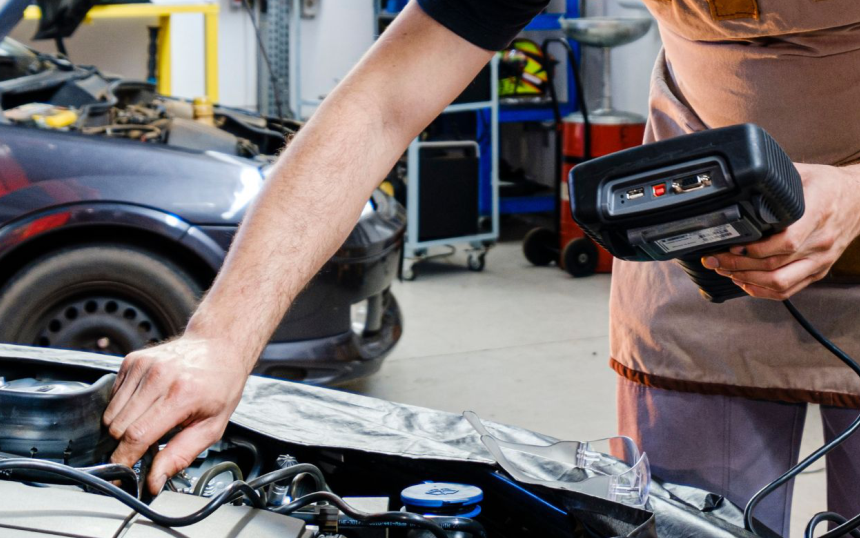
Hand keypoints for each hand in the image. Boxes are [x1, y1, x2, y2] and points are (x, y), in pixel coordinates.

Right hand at [103, 335, 251, 494]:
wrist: (219, 347)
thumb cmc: (220, 385)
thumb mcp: (212, 426)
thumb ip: (180, 455)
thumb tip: (154, 480)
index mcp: (181, 394)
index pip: (136, 435)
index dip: (124, 459)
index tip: (121, 473)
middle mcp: (158, 376)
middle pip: (118, 427)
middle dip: (125, 444)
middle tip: (146, 444)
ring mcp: (143, 365)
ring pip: (111, 414)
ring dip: (123, 426)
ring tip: (150, 420)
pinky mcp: (132, 360)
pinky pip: (112, 396)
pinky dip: (123, 407)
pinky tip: (146, 403)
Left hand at [701, 163, 859, 299]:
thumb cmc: (829, 185)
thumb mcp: (803, 173)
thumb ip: (774, 181)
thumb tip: (741, 181)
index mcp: (818, 214)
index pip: (786, 241)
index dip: (755, 249)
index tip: (731, 246)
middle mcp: (821, 242)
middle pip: (775, 265)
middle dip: (738, 266)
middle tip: (714, 260)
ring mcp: (820, 260)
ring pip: (780, 282)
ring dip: (747, 280)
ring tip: (724, 271)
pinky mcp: (818, 271)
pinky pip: (789, 289)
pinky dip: (763, 291)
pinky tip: (744, 283)